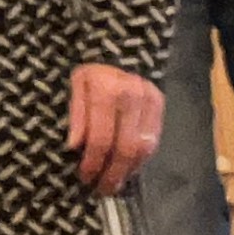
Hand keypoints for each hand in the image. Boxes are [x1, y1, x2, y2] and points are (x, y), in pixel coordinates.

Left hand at [67, 64, 164, 196]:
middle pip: (124, 147)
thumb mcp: (74, 84)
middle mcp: (130, 95)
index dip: (93, 163)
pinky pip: (153, 140)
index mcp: (104, 90)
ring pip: (142, 147)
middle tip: (102, 189)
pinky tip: (128, 167)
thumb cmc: (90, 69)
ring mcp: (149, 100)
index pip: (100, 138)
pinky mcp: (160, 103)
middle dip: (112, 173)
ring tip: (114, 183)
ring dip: (128, 170)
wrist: (117, 45)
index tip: (85, 177)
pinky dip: (140, 158)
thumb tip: (74, 147)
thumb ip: (76, 115)